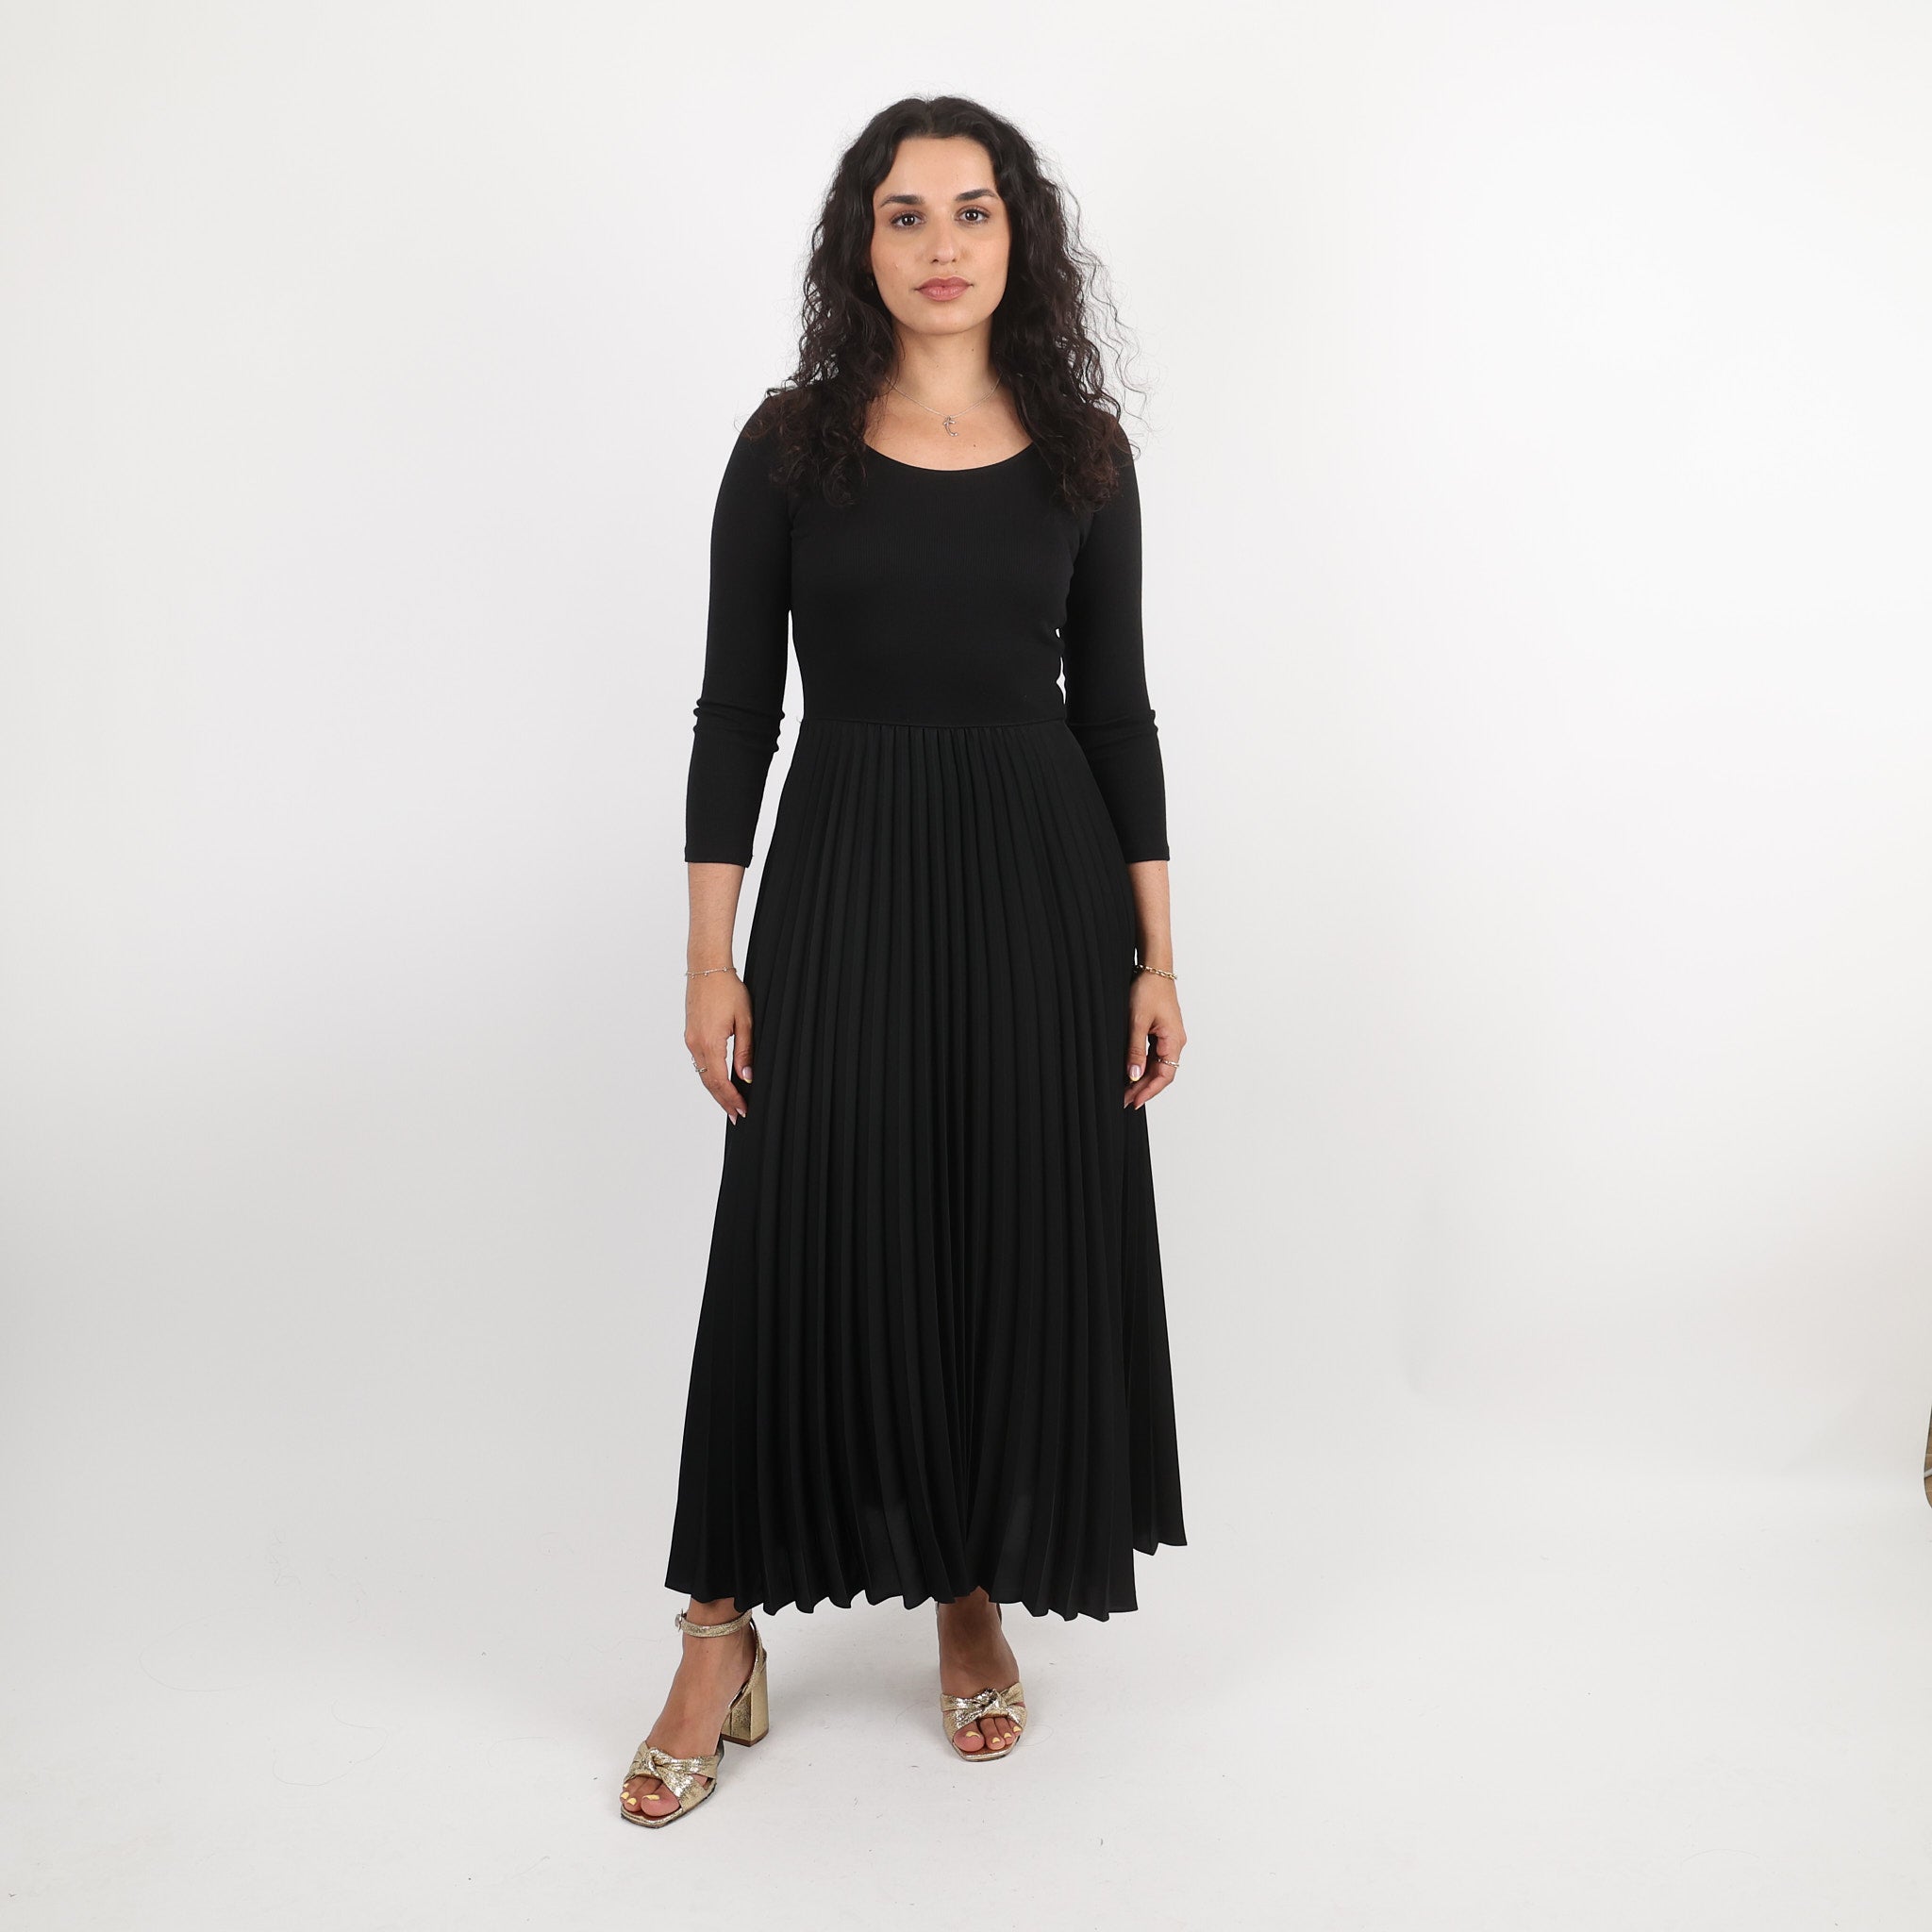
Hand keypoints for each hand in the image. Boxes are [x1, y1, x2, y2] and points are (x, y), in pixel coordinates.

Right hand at [686, 971, 751, 1121]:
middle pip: (708, 1082)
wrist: (706, 968)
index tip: (742, 1111)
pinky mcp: (690, 1034)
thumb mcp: (744, 1020)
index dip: (731, 1098)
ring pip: (701, 1074)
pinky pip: (698, 1062)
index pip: (719, 1081)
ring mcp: (690, 1039)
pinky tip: (719, 1081)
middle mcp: (695, 1044)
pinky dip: (709, 1076)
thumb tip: (746, 1077)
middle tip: (736, 1116)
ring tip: (729, 1104)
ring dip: (715, 1090)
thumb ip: (745, 1051)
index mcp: (710, 1042)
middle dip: (722, 1100)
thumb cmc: (728, 989)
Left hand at [1124, 972, 1183, 1108]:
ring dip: (1142, 1078)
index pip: (1164, 1076)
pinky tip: (1130, 1071)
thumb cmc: (1148, 990)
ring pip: (1158, 1066)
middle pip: (1161, 1074)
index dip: (1149, 1091)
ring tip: (1125, 1090)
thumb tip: (1133, 1075)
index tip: (1133, 1102)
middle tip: (1124, 1100)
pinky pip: (1155, 1055)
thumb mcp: (1137, 1022)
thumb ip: (1135, 1050)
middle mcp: (1175, 1041)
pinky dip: (1143, 1066)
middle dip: (1143, 1088)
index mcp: (1174, 1040)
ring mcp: (1170, 1037)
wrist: (1154, 969)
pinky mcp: (1163, 1032)